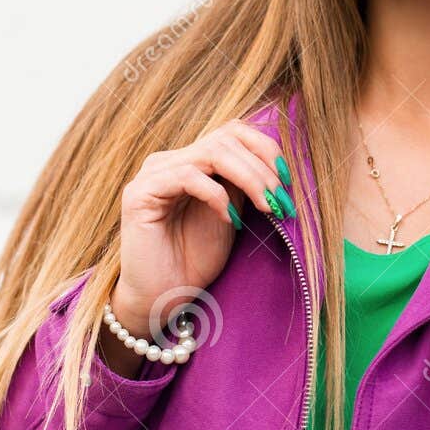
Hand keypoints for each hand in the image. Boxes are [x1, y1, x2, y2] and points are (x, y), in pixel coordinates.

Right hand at [110, 118, 293, 340]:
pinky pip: (188, 177)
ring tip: (266, 207)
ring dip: (249, 178)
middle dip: (262, 168)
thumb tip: (277, 166)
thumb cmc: (194, 261)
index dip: (264, 147)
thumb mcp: (231, 215)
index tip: (288, 179)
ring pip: (211, 152)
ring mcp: (153, 174)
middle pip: (225, 138)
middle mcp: (169, 161)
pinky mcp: (140, 193)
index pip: (231, 132)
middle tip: (282, 199)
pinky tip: (229, 220)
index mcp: (190, 161)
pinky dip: (217, 195)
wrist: (163, 298)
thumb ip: (243, 185)